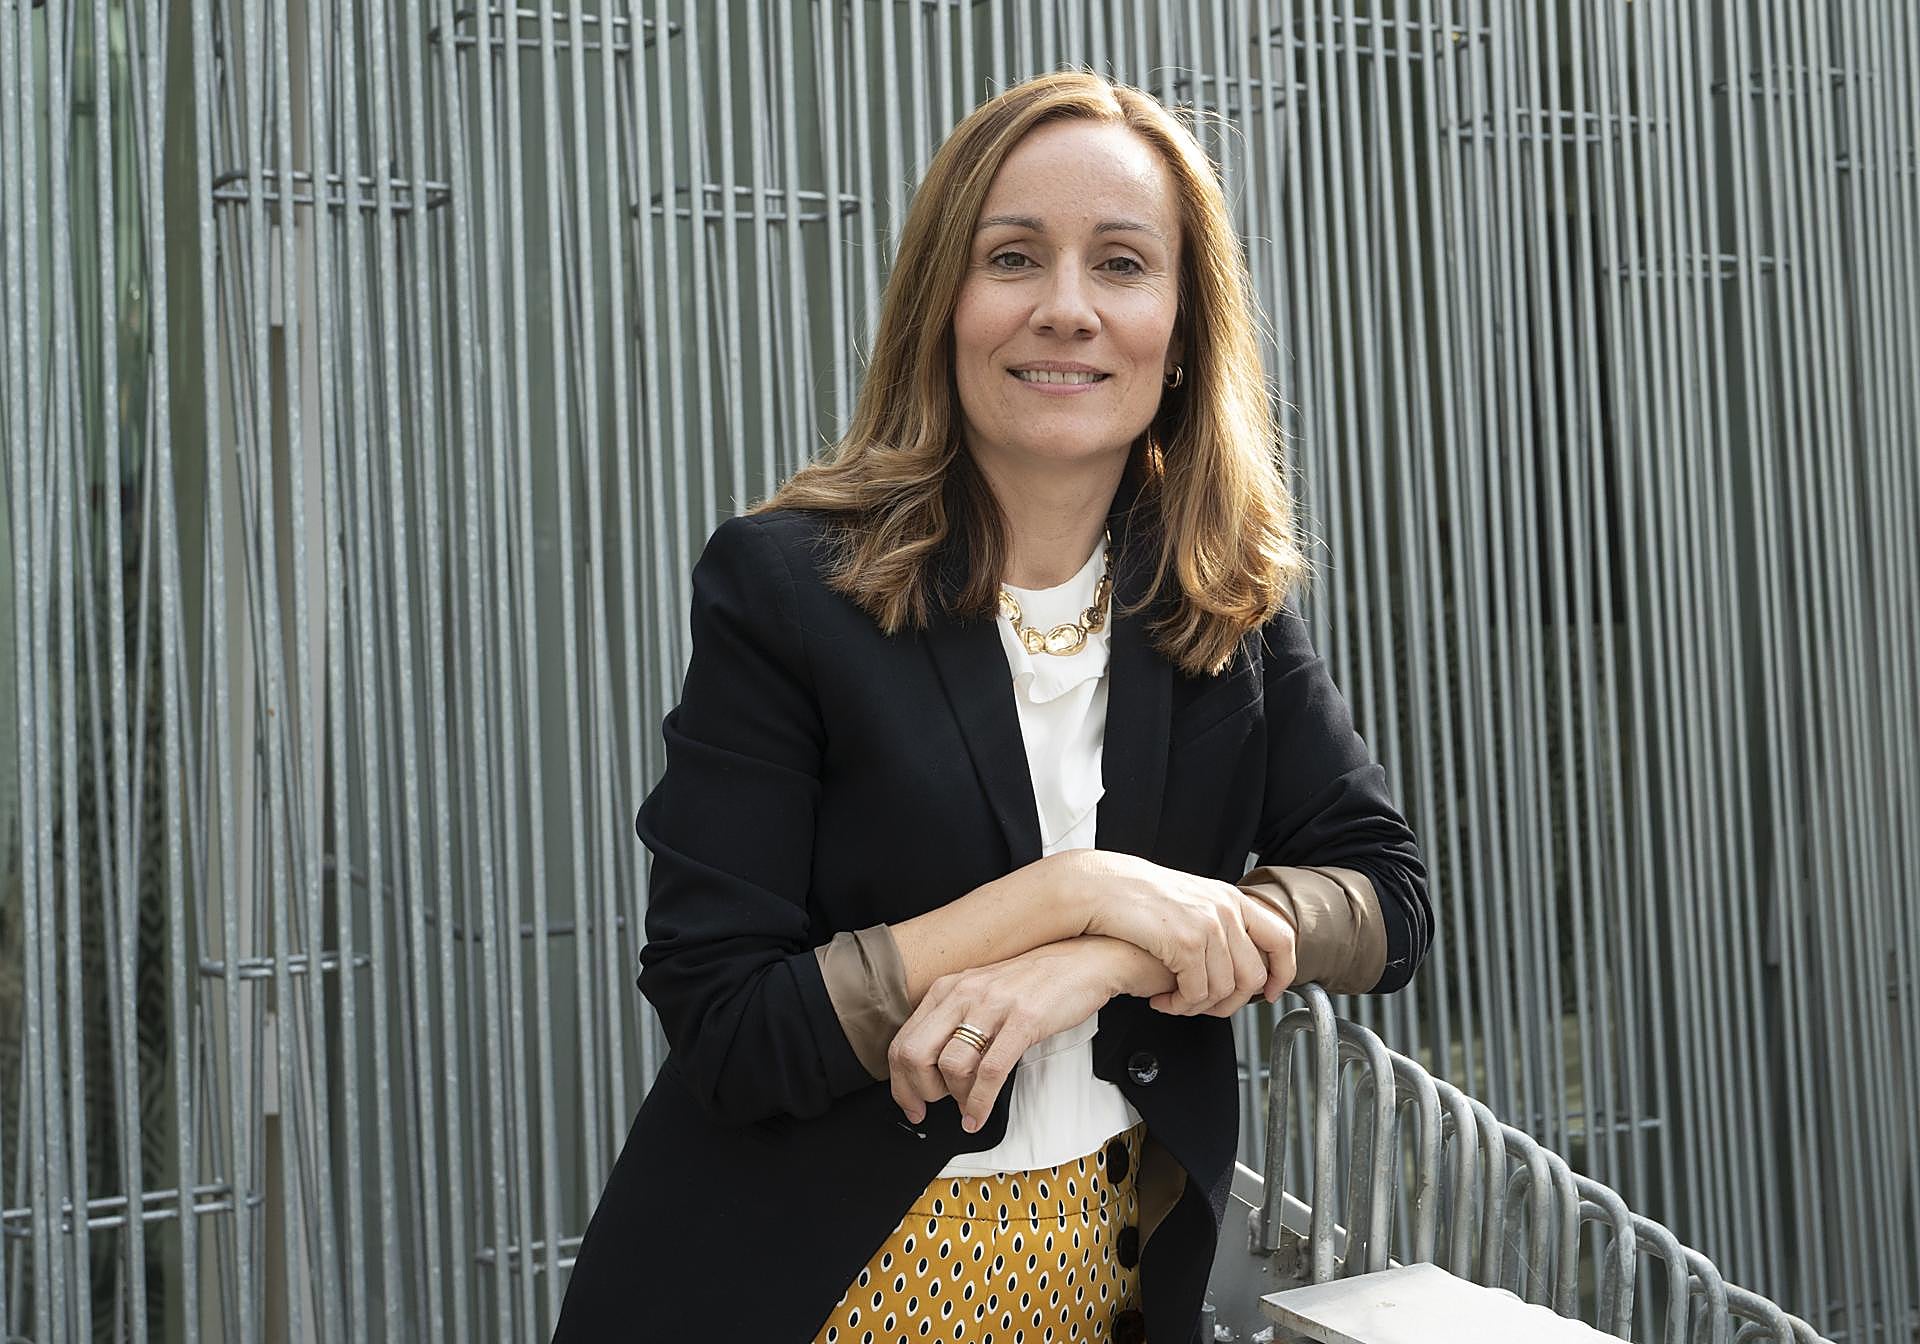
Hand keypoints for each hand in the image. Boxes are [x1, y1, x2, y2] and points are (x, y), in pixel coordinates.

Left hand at [888, 941, 1117, 1133]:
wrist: (1083, 961)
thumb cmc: (1034, 983)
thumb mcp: (983, 994)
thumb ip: (955, 1022)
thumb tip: (934, 1068)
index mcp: (948, 989)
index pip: (903, 1041)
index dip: (900, 1083)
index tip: (911, 1103)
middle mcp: (963, 994)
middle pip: (915, 1054)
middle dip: (919, 1092)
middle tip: (931, 1109)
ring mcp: (992, 1006)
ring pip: (951, 1065)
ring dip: (956, 1099)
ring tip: (968, 1107)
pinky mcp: (1022, 1020)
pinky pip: (990, 1071)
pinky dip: (979, 1103)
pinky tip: (978, 1115)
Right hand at [1143, 892, 1296, 1015]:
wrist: (1103, 887)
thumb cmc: (1139, 898)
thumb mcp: (1192, 900)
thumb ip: (1219, 924)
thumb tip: (1236, 962)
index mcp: (1231, 899)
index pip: (1282, 938)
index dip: (1283, 972)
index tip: (1270, 993)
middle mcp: (1225, 910)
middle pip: (1253, 976)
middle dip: (1232, 1003)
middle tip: (1207, 1008)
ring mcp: (1207, 925)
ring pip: (1223, 990)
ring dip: (1198, 1008)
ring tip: (1176, 1004)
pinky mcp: (1185, 943)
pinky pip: (1196, 992)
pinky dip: (1180, 1006)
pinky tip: (1163, 1001)